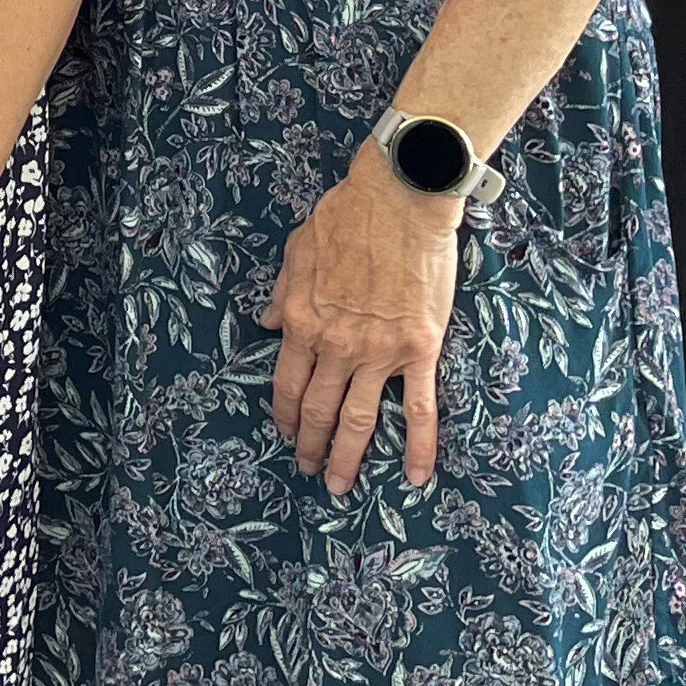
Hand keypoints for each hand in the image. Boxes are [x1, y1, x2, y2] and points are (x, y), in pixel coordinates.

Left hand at [263, 163, 462, 490]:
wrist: (401, 200)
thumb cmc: (347, 217)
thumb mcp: (297, 251)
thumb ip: (282, 294)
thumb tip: (266, 323)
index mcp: (302, 321)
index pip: (287, 382)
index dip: (286, 413)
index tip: (286, 434)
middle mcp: (337, 345)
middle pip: (319, 409)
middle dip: (311, 445)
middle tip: (309, 471)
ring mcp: (379, 353)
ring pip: (360, 419)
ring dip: (348, 456)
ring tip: (341, 486)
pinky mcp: (419, 351)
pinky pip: (419, 409)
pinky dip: (417, 446)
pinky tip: (414, 475)